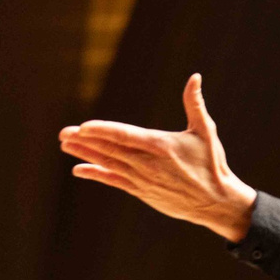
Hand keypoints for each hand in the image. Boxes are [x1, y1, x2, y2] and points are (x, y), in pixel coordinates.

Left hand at [62, 74, 256, 242]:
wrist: (216, 202)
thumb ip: (195, 104)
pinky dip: (96, 174)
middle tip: (63, 133)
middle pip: (110, 150)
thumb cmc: (212, 164)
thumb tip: (195, 77)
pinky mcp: (142, 191)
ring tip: (65, 144)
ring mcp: (143, 179)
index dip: (103, 131)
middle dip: (85, 140)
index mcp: (161, 146)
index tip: (83, 126)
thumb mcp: (206, 131)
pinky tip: (79, 169)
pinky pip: (114, 181)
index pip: (125, 136)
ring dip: (85, 154)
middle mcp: (148, 164)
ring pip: (108, 164)